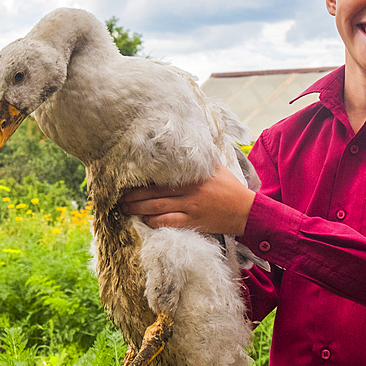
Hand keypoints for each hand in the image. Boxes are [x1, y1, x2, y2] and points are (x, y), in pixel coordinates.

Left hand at [120, 163, 255, 234]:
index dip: (143, 177)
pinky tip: (145, 221)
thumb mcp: (216, 167)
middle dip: (133, 195)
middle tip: (118, 196)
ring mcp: (190, 207)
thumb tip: (189, 143)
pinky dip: (154, 221)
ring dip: (138, 208)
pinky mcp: (193, 221)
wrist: (246, 211)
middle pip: (154, 191)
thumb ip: (201, 159)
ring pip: (157, 207)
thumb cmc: (230, 188)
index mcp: (192, 175)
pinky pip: (168, 222)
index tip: (128, 177)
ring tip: (124, 209)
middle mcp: (188, 190)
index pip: (162, 175)